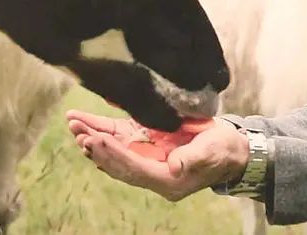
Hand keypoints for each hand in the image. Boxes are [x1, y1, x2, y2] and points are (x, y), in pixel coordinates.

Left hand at [66, 109, 250, 201]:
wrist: (232, 149)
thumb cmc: (224, 150)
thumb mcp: (213, 151)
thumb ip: (194, 157)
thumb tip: (174, 164)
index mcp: (168, 180)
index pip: (134, 168)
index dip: (115, 155)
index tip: (97, 139)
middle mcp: (154, 174)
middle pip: (119, 164)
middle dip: (97, 148)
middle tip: (79, 132)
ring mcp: (150, 161)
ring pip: (116, 155)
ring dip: (94, 141)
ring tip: (75, 125)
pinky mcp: (149, 148)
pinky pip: (122, 144)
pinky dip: (104, 136)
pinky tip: (87, 127)